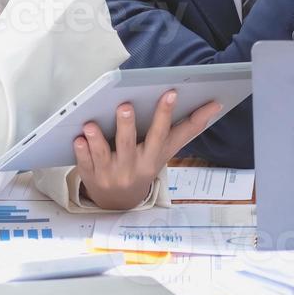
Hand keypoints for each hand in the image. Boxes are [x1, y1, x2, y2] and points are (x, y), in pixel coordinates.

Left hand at [73, 91, 223, 210]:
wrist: (120, 201)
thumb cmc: (146, 165)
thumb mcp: (167, 150)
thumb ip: (189, 128)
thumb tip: (216, 105)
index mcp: (152, 157)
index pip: (161, 134)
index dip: (166, 114)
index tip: (170, 93)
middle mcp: (132, 167)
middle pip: (129, 144)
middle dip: (126, 126)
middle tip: (125, 106)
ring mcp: (109, 173)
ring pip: (102, 154)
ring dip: (97, 139)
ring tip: (90, 124)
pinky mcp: (90, 175)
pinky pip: (84, 163)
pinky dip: (80, 152)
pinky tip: (77, 139)